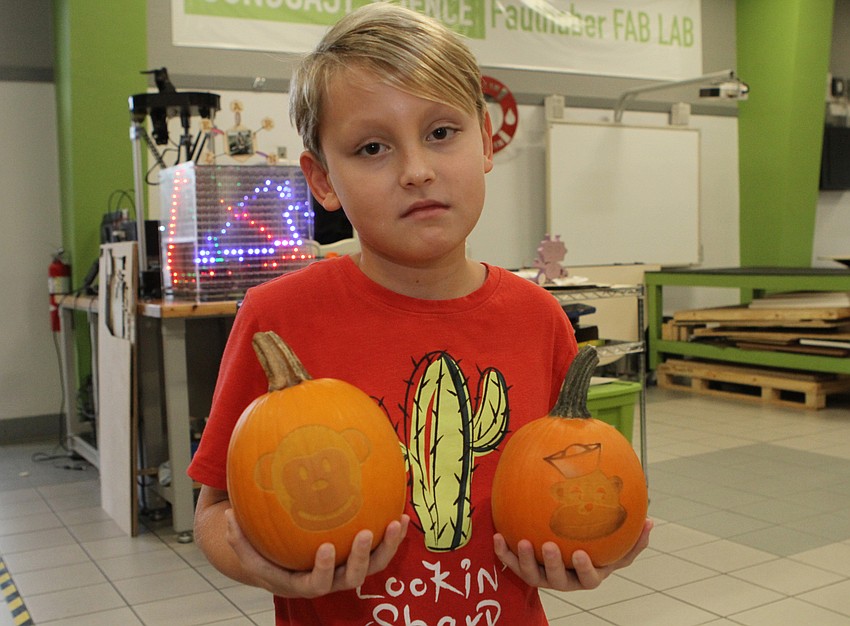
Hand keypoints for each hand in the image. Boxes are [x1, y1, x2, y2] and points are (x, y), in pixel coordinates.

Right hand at [225, 508, 409, 597]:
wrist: (289, 562)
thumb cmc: (267, 554)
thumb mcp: (249, 550)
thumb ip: (238, 538)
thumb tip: (228, 516)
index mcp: (304, 582)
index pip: (315, 583)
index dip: (322, 569)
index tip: (324, 547)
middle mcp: (331, 580)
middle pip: (350, 578)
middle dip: (358, 558)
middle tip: (363, 533)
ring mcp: (350, 569)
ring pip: (374, 565)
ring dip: (387, 547)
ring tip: (393, 523)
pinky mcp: (364, 558)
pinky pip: (382, 550)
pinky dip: (393, 536)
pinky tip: (400, 514)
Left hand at [493, 518, 652, 591]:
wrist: (564, 552)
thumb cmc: (595, 550)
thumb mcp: (615, 547)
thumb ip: (633, 540)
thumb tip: (650, 521)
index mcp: (587, 575)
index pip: (588, 578)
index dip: (583, 569)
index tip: (579, 552)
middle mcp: (564, 579)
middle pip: (557, 580)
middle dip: (552, 565)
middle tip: (547, 545)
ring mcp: (543, 576)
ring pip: (532, 575)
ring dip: (525, 559)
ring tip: (522, 541)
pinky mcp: (523, 569)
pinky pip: (511, 562)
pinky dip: (504, 551)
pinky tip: (497, 535)